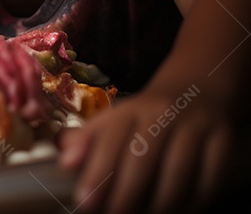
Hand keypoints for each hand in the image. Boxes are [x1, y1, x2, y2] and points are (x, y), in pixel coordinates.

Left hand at [59, 86, 233, 212]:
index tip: (85, 200)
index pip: (111, 138)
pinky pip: (212, 176)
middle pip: (144, 155)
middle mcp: (162, 112)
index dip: (98, 170)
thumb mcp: (113, 121)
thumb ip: (88, 141)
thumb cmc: (145, 117)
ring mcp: (195, 124)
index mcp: (129, 110)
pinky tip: (180, 211)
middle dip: (127, 193)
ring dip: (163, 202)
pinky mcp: (224, 138)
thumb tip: (66, 162)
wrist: (196, 89)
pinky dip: (196, 199)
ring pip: (180, 169)